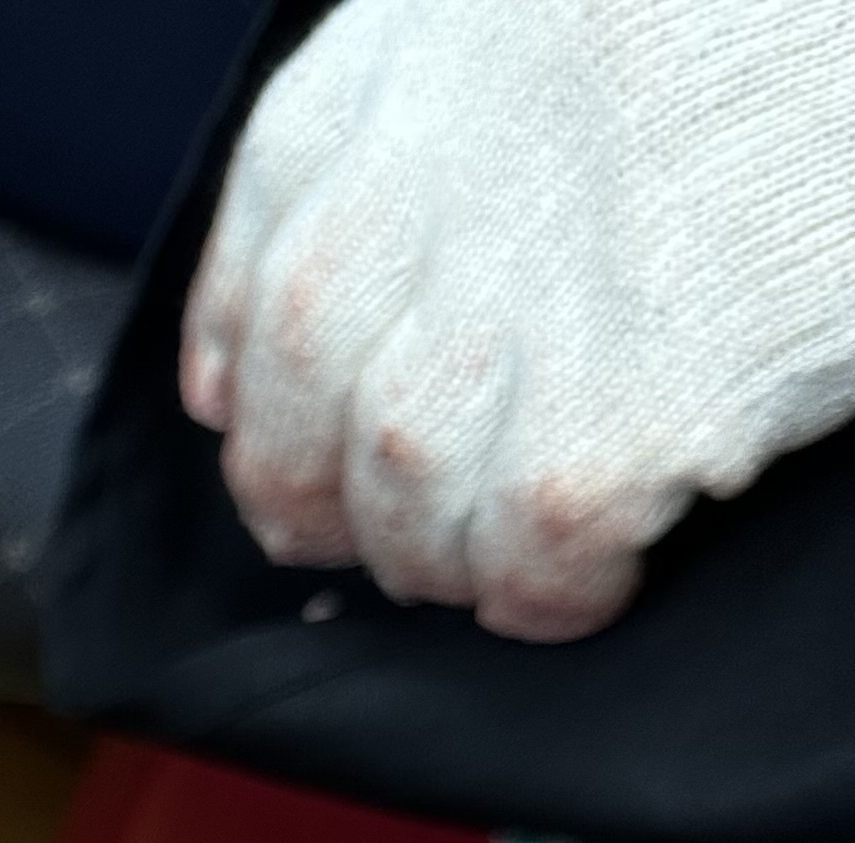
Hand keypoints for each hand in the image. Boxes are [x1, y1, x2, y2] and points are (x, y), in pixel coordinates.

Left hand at [178, 0, 854, 640]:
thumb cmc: (783, 23)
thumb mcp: (567, 11)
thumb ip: (432, 122)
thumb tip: (254, 345)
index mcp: (423, 48)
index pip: (269, 240)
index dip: (256, 359)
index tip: (255, 418)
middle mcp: (442, 164)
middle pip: (303, 380)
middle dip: (315, 484)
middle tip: (380, 533)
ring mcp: (525, 289)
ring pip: (399, 480)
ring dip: (436, 546)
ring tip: (496, 554)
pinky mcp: (628, 397)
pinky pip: (531, 548)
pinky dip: (546, 590)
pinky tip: (585, 581)